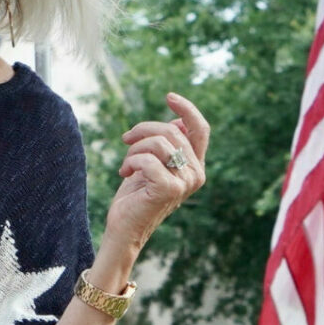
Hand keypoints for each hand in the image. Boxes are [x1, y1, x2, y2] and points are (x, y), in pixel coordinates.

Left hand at [104, 91, 209, 254]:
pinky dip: (130, 163)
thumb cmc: (135, 196)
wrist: (123, 228)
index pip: (200, 129)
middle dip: (143, 130)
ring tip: (126, 165)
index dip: (187, 109)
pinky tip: (125, 174)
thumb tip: (178, 122)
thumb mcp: (152, 164)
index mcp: (195, 165)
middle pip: (171, 132)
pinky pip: (147, 160)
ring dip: (134, 149)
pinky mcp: (169, 189)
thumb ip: (168, 145)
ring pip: (158, 143)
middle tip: (126, 140)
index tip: (169, 96)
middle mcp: (196, 174)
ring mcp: (185, 183)